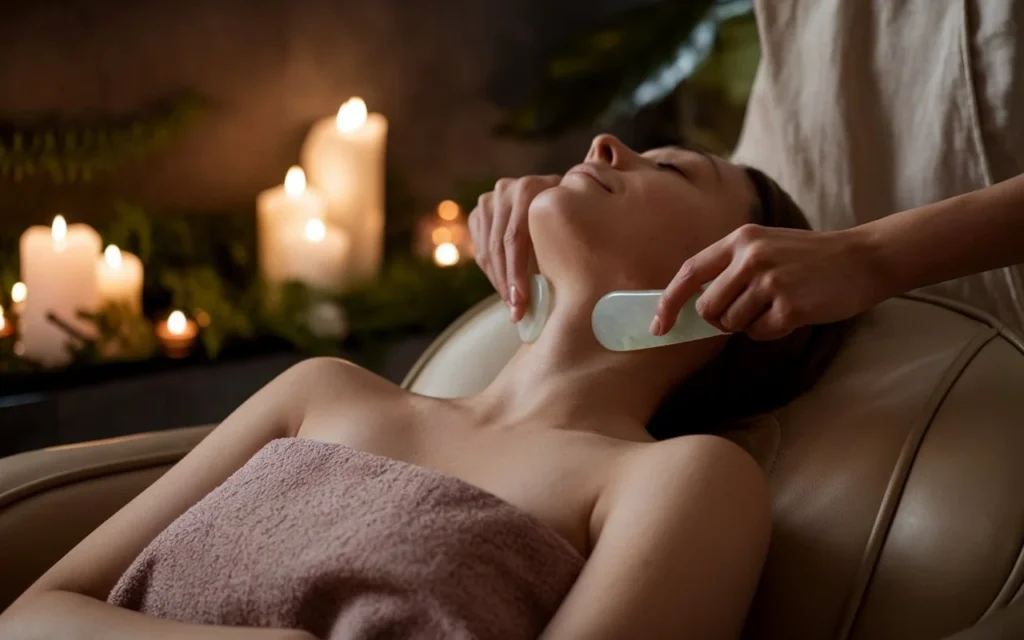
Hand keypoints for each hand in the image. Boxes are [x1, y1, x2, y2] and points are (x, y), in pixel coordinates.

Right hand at [469, 174, 560, 320]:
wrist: (565, 197)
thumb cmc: (576, 218)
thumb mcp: (574, 225)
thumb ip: (564, 244)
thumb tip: (561, 293)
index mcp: (529, 188)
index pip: (514, 239)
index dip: (516, 274)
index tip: (521, 303)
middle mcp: (506, 189)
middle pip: (497, 246)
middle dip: (506, 284)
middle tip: (516, 312)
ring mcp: (490, 199)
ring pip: (486, 251)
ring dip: (498, 282)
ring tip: (512, 307)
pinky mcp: (480, 212)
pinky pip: (480, 250)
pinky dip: (492, 273)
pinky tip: (506, 290)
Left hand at [652, 224, 882, 340]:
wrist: (862, 259)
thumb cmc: (808, 258)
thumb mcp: (765, 246)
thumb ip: (730, 268)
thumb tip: (693, 305)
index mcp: (741, 239)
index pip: (690, 272)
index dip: (669, 301)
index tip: (659, 325)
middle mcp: (751, 257)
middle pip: (708, 308)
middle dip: (721, 319)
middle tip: (750, 310)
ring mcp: (771, 281)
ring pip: (732, 324)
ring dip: (751, 324)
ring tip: (778, 304)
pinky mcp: (790, 305)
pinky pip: (760, 333)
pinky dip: (772, 331)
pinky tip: (794, 313)